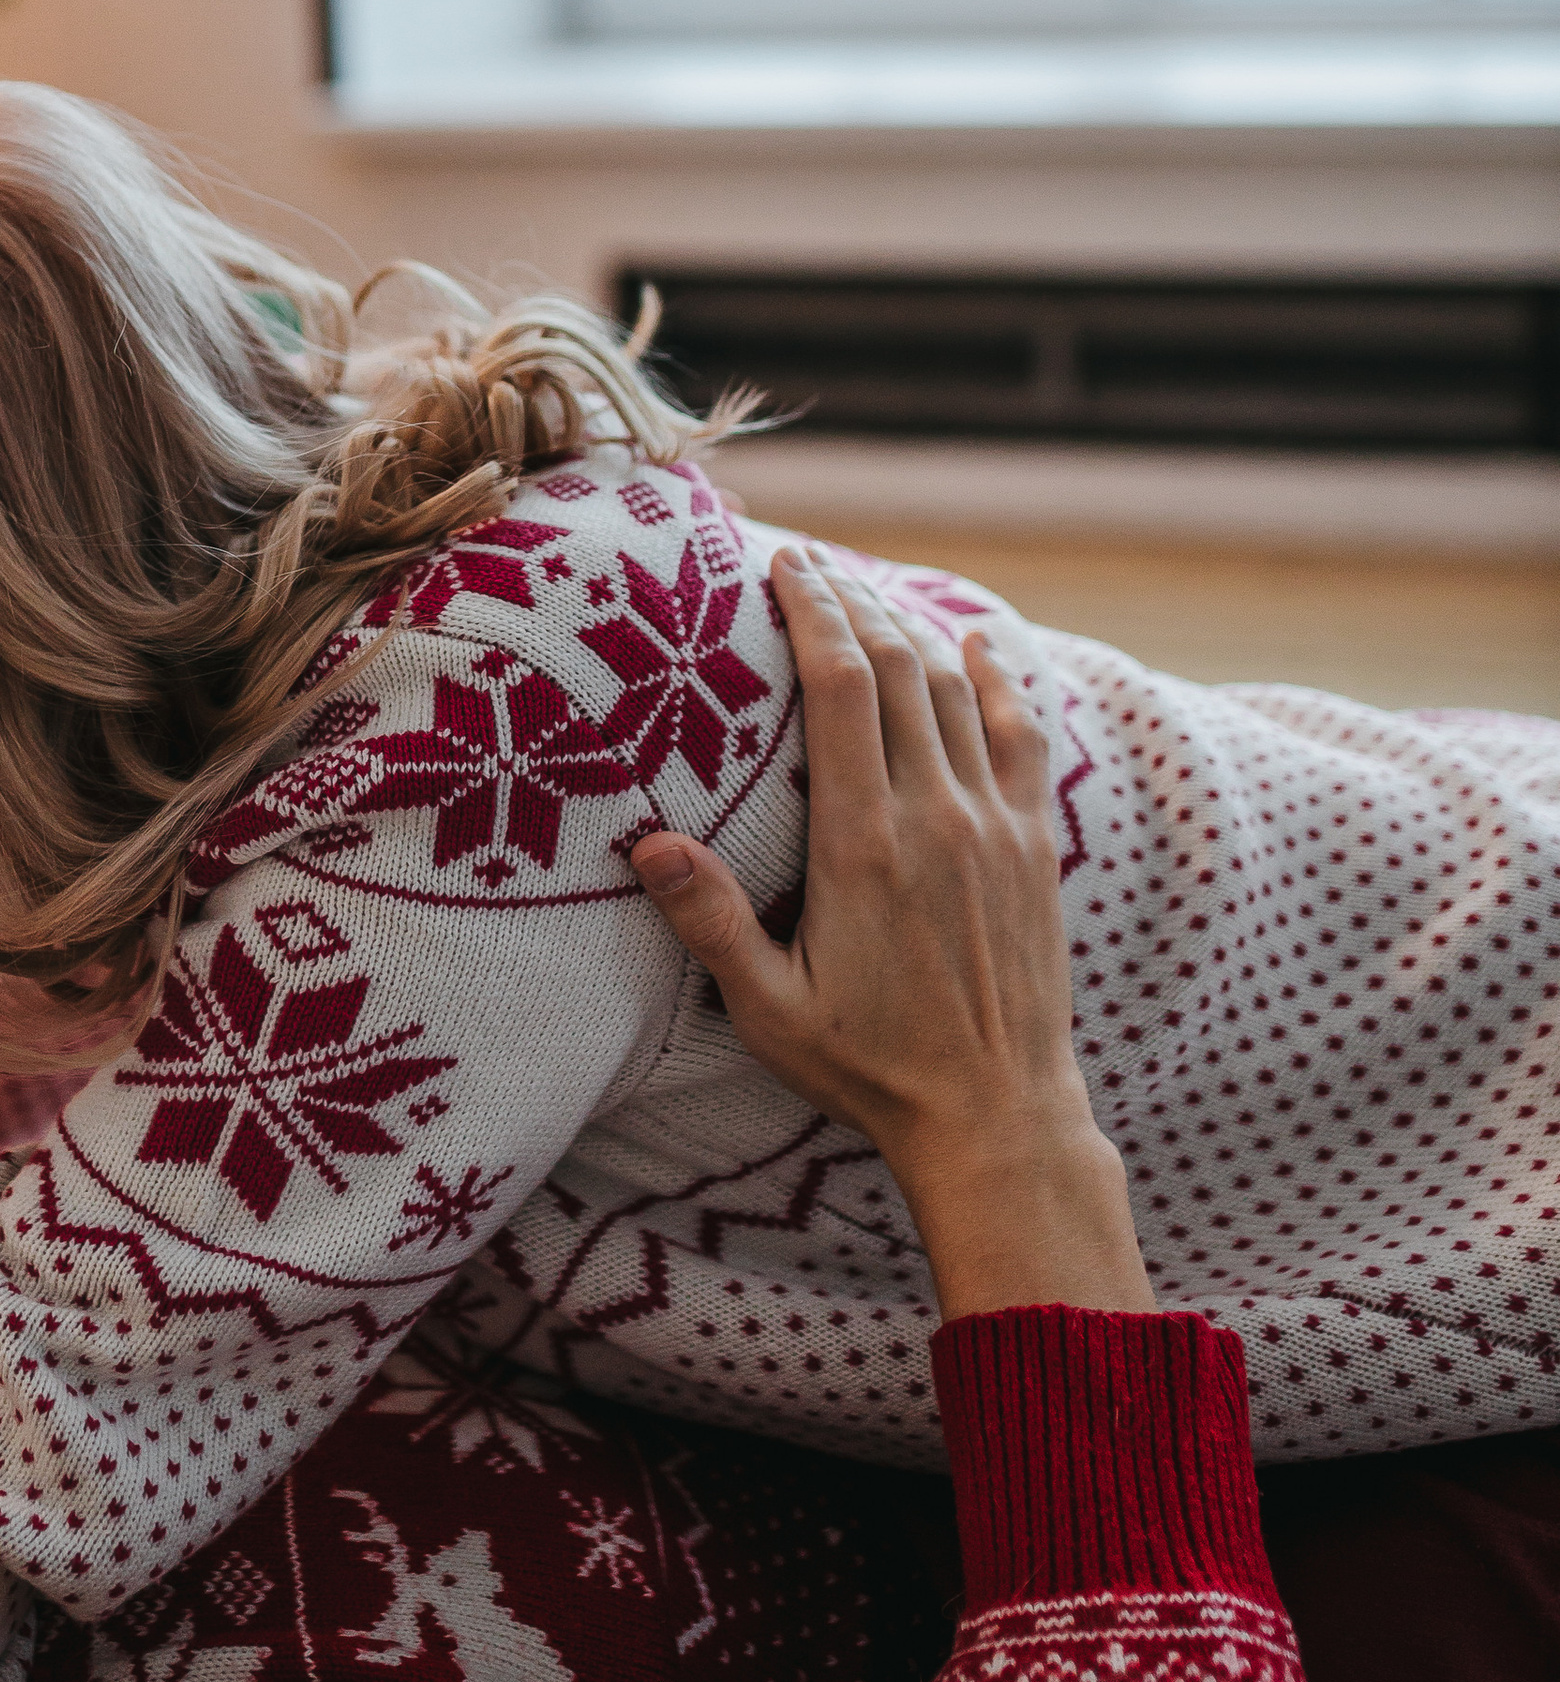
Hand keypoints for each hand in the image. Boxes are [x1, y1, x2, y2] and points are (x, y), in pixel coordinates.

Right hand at [632, 545, 1152, 1323]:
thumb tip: (647, 844)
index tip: (787, 567)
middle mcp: (936, 815)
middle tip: (811, 566)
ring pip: (954, 690)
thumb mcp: (769, 1009)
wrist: (997, 1115)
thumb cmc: (870, 1068)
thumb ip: (710, 922)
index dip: (815, 614)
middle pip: (897, 667)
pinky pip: (1020, 734)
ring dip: (910, 630)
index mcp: (864, 843)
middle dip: (851, 603)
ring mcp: (994, 825)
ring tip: (866, 598)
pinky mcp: (1034, 845)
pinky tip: (976, 646)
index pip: (843, 688)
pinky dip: (998, 678)